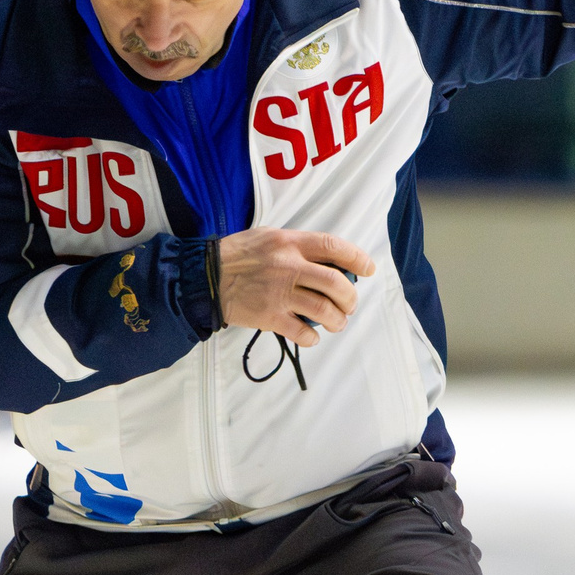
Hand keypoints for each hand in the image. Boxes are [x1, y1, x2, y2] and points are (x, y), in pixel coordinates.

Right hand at [217, 228, 375, 346]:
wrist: (206, 277)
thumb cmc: (237, 255)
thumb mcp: (268, 236)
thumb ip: (297, 246)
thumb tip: (327, 260)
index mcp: (289, 242)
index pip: (333, 246)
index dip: (357, 258)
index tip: (367, 269)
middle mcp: (288, 266)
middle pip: (335, 283)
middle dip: (350, 297)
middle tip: (349, 304)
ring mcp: (279, 293)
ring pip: (324, 310)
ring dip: (338, 320)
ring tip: (336, 322)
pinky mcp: (270, 316)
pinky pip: (302, 332)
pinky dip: (313, 337)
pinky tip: (311, 335)